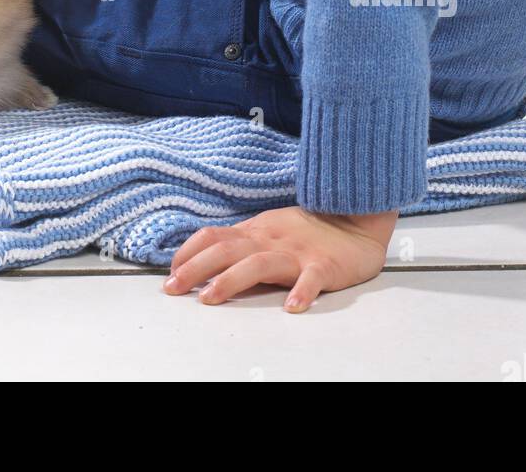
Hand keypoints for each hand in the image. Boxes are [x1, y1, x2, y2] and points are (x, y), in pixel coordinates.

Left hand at [164, 205, 395, 311]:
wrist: (355, 219)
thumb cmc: (308, 229)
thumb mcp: (268, 229)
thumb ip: (241, 243)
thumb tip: (203, 260)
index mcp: (255, 232)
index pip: (213, 237)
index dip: (188, 253)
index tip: (170, 273)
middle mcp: (270, 240)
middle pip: (226, 250)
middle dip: (195, 269)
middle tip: (172, 289)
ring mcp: (297, 252)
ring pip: (259, 264)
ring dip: (231, 280)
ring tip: (210, 298)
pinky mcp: (324, 266)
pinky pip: (311, 278)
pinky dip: (302, 292)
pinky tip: (292, 307)